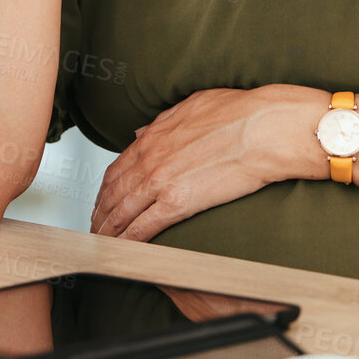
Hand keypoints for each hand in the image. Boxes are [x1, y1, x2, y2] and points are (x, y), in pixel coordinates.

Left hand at [90, 85, 328, 241]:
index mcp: (152, 138)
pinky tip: (123, 252)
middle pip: (112, 193)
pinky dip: (128, 242)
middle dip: (100, 214)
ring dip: (108, 231)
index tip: (101, 203)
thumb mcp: (191, 107)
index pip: (116, 169)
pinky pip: (144, 227)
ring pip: (122, 213)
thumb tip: (143, 132)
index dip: (104, 190)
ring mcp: (161, 182)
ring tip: (103, 245)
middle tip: (94, 229)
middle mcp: (150, 159)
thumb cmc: (238, 112)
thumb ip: (162, 122)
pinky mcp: (179, 203)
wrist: (263, 128)